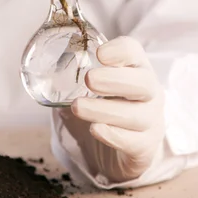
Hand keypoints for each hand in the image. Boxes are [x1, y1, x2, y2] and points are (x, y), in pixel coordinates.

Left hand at [60, 36, 164, 182]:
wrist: (130, 144)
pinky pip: (133, 142)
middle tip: (89, 79)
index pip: (134, 52)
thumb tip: (46, 65)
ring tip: (78, 107)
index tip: (99, 54)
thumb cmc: (110, 105)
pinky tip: (96, 129)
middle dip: (115, 79)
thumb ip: (77, 73)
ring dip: (103, 110)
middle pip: (143, 82)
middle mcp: (149, 93)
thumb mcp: (97, 85)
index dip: (119, 50)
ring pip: (135, 115)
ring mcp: (150, 121)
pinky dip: (113, 135)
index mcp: (136, 69)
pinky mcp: (144, 147)